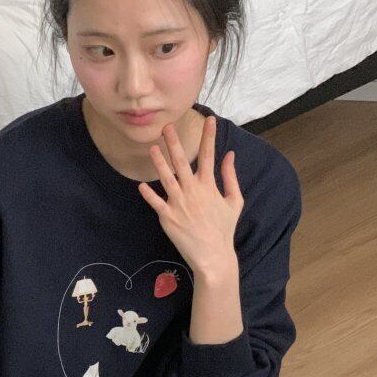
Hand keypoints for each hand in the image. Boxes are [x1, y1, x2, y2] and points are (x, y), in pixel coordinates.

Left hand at [137, 115, 242, 273]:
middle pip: (182, 162)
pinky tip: (141, 185)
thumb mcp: (234, 201)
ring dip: (159, 162)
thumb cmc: (223, 229)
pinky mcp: (168, 218)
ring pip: (166, 178)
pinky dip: (148, 195)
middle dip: (174, 143)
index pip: (209, 156)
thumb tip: (230, 155)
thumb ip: (231, 177)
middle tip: (167, 127)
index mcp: (209, 186)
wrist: (213, 256)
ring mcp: (179, 204)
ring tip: (152, 148)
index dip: (209, 137)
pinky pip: (156, 203)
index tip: (210, 120)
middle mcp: (193, 192)